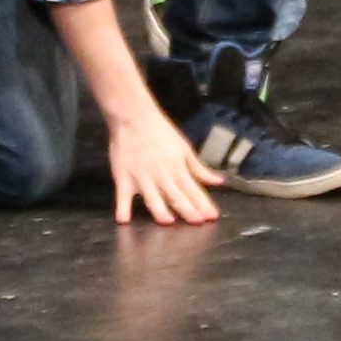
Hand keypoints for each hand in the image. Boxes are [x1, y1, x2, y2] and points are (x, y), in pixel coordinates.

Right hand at [104, 103, 221, 228]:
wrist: (133, 117)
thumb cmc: (160, 132)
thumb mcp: (184, 148)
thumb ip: (199, 168)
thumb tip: (218, 181)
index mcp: (177, 168)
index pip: (193, 190)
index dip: (203, 204)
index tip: (212, 216)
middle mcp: (161, 175)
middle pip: (177, 196)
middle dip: (189, 210)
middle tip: (198, 222)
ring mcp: (142, 177)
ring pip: (153, 197)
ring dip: (160, 210)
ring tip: (167, 222)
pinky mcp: (123, 177)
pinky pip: (122, 196)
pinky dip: (123, 208)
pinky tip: (124, 220)